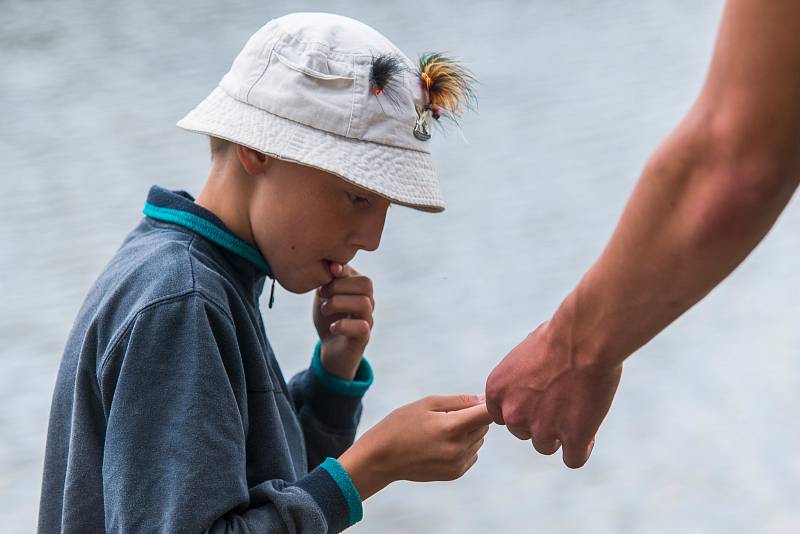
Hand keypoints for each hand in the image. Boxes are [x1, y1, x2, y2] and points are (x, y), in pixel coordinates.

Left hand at [313, 262, 373, 379]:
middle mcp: (368, 302)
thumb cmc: (329, 317)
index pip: (356, 272)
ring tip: (324, 309)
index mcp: (359, 289)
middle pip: (366, 284)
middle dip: (339, 286)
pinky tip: (332, 327)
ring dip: (338, 303)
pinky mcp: (364, 337)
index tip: (322, 279)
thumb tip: (333, 265)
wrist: (331, 349)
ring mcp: (368, 319)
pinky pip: (361, 327)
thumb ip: (329, 279)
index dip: (339, 272)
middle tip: (322, 294)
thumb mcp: (325, 294)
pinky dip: (343, 325)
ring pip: (364, 303)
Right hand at [339, 395, 491, 498]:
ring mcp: (458, 463)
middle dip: (472, 416)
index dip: (488, 404)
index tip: (480, 400)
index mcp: (452, 427)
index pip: (487, 414)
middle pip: (484, 426)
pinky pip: (472, 453)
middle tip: (446, 415)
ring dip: (468, 432)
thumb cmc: (401, 425)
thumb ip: (459, 401)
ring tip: (441, 430)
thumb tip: (484, 400)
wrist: (382, 458)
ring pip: (479, 439)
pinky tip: (441, 444)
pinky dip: (463, 446)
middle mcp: (458, 448)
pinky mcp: (456, 473)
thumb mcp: (427, 404)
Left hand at [485, 321, 621, 467]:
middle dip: (540, 421)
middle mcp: (513, 413)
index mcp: (496, 391)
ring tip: (579, 411)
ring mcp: (541, 429)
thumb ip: (518, 380)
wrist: (584, 338)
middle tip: (564, 400)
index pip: (503, 416)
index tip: (541, 397)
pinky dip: (581, 448)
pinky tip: (589, 434)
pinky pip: (573, 459)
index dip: (524, 409)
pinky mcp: (572, 438)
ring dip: (560, 434)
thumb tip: (527, 389)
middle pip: (523, 432)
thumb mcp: (523, 355)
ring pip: (546, 446)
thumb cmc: (558, 335)